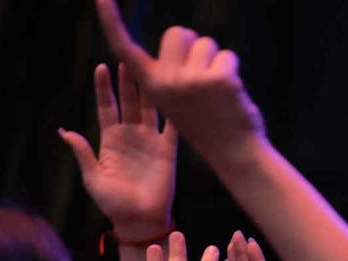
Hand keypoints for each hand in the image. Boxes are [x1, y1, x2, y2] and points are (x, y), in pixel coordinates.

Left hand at [58, 62, 175, 235]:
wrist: (140, 221)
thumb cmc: (114, 203)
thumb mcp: (92, 178)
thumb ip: (83, 153)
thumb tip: (65, 131)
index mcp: (110, 141)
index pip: (106, 108)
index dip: (104, 89)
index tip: (101, 68)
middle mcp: (130, 136)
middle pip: (128, 102)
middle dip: (127, 81)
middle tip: (127, 58)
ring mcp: (150, 142)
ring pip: (149, 109)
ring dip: (148, 91)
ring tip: (149, 69)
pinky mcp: (168, 151)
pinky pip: (171, 129)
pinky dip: (173, 113)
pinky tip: (174, 95)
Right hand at [94, 0, 265, 169]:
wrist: (235, 153)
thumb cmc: (207, 125)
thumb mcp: (175, 102)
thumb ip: (167, 75)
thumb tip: (163, 45)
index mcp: (152, 86)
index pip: (125, 48)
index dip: (111, 21)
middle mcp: (167, 81)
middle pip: (176, 33)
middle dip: (192, 44)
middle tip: (202, 75)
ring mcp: (193, 80)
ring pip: (205, 42)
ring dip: (215, 58)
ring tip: (217, 90)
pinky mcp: (218, 79)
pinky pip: (227, 55)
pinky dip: (233, 68)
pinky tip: (232, 94)